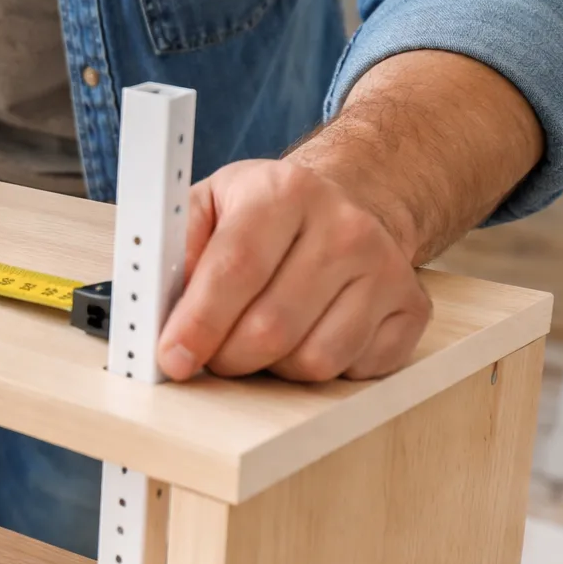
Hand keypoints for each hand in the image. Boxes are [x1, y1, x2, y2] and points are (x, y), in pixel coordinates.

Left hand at [157, 159, 431, 382]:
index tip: (173, 358)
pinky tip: (306, 335)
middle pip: (271, 327)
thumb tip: (151, 307)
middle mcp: (343, 227)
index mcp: (283, 192)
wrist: (343, 203)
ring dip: (271, 367)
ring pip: (312, 360)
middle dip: (226, 356)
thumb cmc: (261, 214)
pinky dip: (318, 370)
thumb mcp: (208, 205)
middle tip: (211, 353)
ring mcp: (385, 268)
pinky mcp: (411, 308)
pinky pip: (352, 372)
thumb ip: (174, 248)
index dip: (199, 323)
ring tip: (259, 338)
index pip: (235, 269)